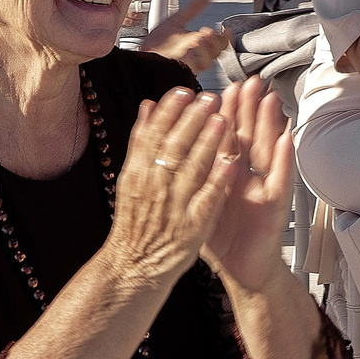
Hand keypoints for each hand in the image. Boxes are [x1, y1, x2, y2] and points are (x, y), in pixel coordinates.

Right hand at [104, 89, 236, 281]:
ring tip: (223, 119)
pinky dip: (217, 179)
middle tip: (211, 98)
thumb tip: (147, 105)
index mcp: (137, 172)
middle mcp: (152, 187)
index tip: (184, 91)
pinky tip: (230, 161)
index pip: (152, 134)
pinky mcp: (190, 227)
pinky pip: (206, 199)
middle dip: (193, 119)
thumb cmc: (135, 221)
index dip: (170, 110)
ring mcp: (172, 207)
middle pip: (173, 146)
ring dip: (207, 142)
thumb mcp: (130, 178)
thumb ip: (140, 141)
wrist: (132, 267)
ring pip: (191, 169)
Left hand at [144, 0, 223, 73]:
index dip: (226, 38)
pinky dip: (191, 61)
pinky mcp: (177, 69)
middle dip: (215, 42)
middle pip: (216, 53)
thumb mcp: (178, 20)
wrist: (142, 57)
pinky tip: (188, 52)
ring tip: (199, 39)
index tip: (226, 29)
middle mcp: (195, 56)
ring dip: (205, 51)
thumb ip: (194, 8)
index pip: (220, 44)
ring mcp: (187, 63)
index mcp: (198, 44)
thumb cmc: (159, 44)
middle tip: (208, 32)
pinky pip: (188, 69)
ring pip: (205, 63)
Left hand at [199, 81, 295, 289]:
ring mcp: (263, 187)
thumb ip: (189, 174)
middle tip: (248, 82)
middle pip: (248, 135)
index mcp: (226, 173)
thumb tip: (170, 147)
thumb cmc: (222, 237)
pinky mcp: (276, 204)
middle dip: (248, 108)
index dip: (222, 113)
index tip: (218, 89)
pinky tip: (287, 139)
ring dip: (270, 123)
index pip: (224, 136)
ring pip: (267, 149)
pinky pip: (281, 178)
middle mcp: (247, 176)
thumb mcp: (199, 201)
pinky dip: (285, 159)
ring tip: (270, 98)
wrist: (242, 270)